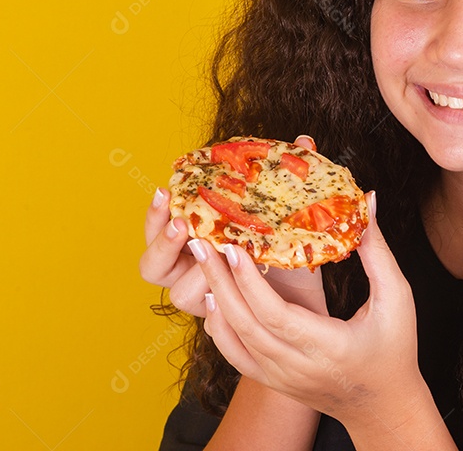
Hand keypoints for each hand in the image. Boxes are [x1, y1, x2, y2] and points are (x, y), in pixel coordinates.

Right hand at [139, 134, 325, 316]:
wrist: (311, 308)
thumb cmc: (292, 256)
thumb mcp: (289, 216)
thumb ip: (289, 181)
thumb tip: (305, 140)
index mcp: (193, 244)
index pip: (157, 229)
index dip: (154, 214)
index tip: (166, 191)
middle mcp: (189, 273)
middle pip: (151, 266)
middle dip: (163, 243)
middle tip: (184, 225)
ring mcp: (203, 300)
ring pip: (178, 294)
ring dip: (196, 273)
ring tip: (219, 253)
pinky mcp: (223, 322)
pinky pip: (209, 317)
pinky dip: (218, 299)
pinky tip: (233, 288)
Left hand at [190, 189, 423, 430]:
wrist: (385, 408)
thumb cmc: (396, 351)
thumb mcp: (397, 299)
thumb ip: (378, 252)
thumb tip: (370, 202)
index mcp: (327, 346)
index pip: (275, 315)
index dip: (249, 281)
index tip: (233, 247)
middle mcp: (297, 366)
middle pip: (244, 323)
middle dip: (219, 280)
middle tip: (201, 243)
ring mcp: (280, 377)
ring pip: (234, 340)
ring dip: (215, 298)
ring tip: (202, 261)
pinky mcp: (273, 381)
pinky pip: (235, 355)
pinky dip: (219, 328)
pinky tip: (214, 299)